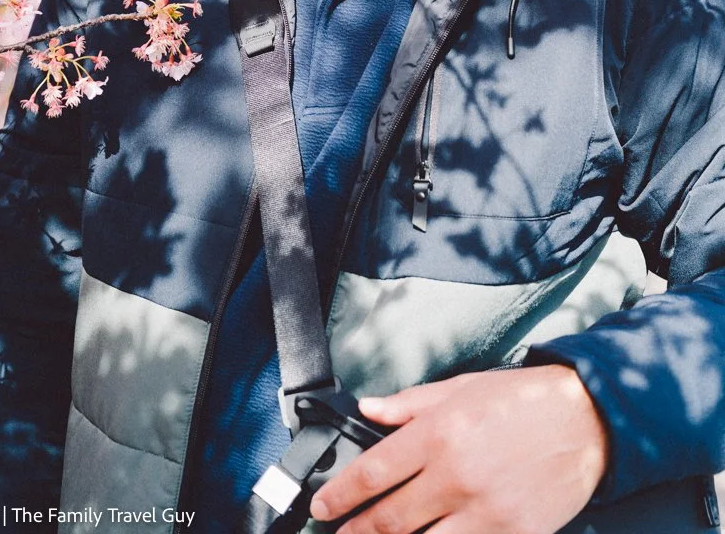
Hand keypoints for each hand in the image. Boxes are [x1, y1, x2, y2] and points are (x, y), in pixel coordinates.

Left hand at [308, 364, 608, 533]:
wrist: (585, 420)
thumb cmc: (522, 400)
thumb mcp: (460, 388)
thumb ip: (409, 404)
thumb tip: (369, 408)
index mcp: (440, 433)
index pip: (374, 472)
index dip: (340, 496)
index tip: (322, 507)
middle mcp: (457, 475)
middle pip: (389, 519)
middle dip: (356, 532)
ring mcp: (485, 512)